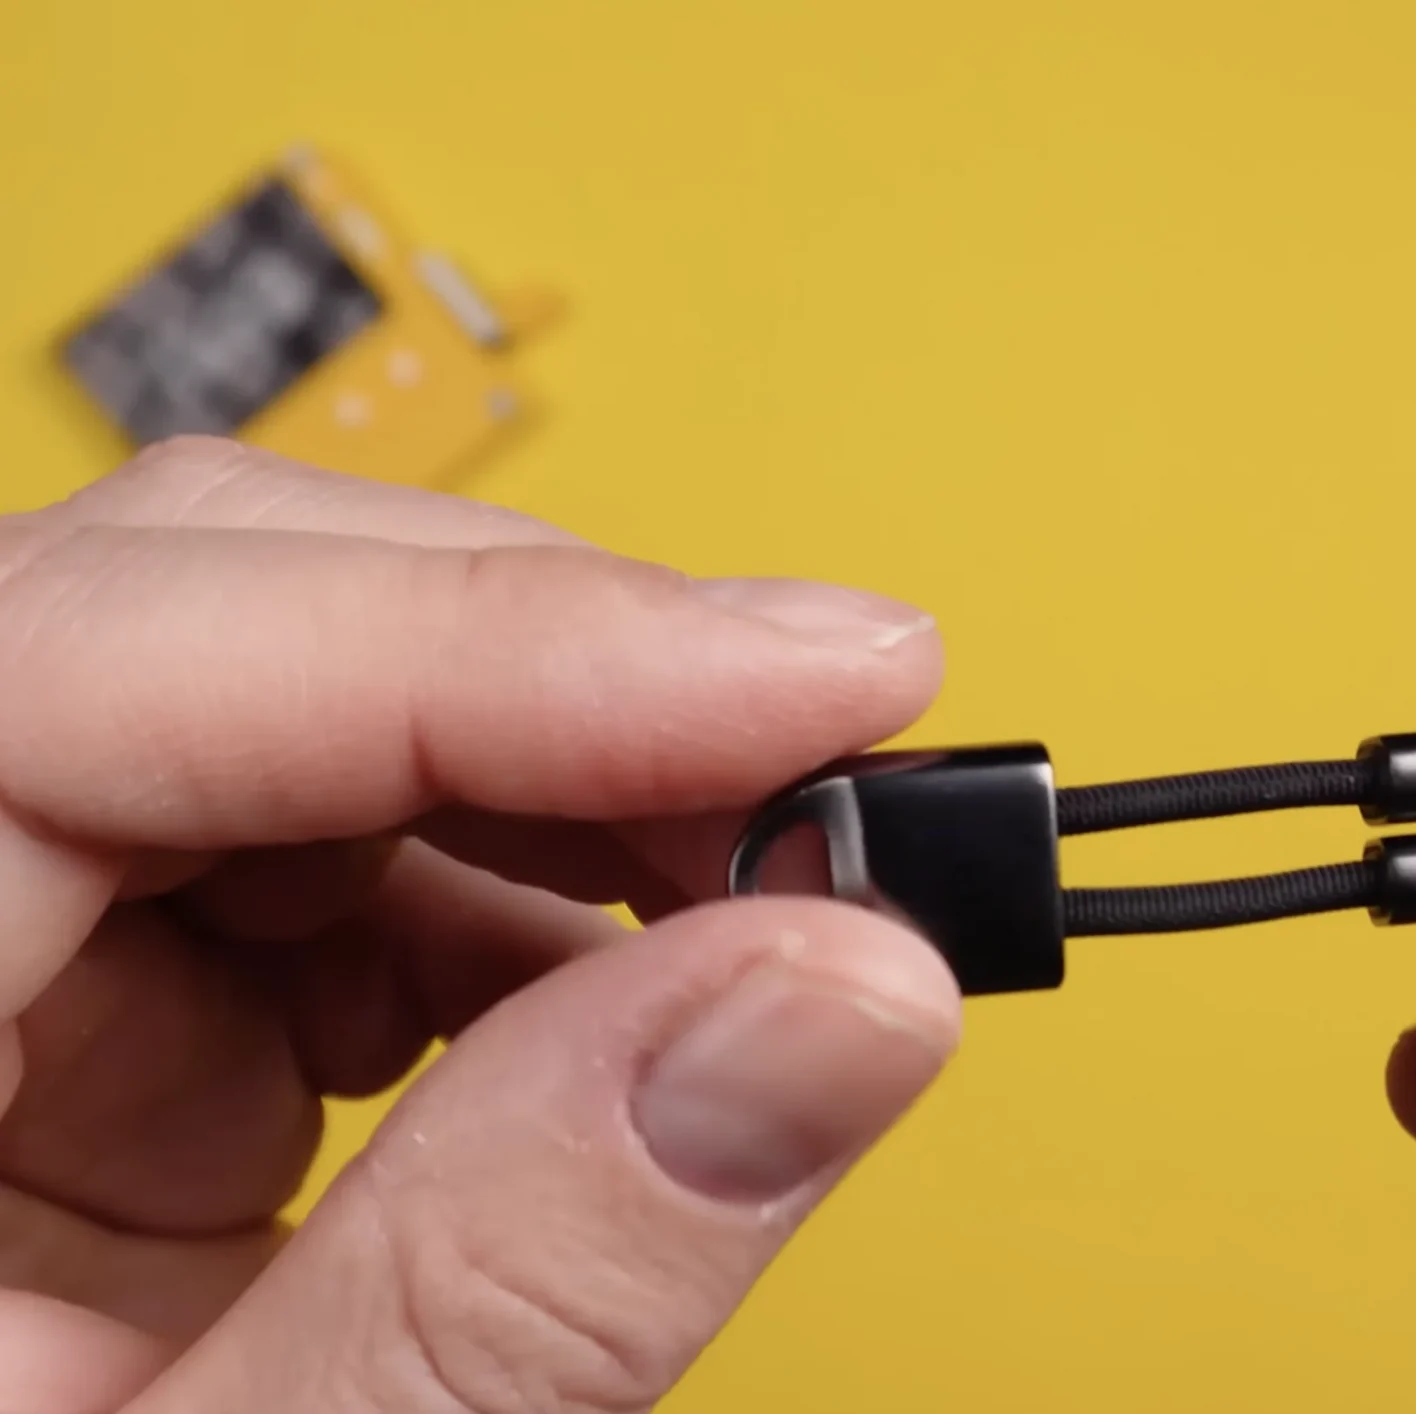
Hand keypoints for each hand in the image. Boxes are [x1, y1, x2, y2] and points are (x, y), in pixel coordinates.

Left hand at [0, 439, 960, 1412]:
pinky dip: (503, 910)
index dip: (507, 634)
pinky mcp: (52, 1022)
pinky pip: (306, 860)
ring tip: (752, 921)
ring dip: (556, 793)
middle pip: (203, 617)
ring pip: (283, 711)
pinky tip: (608, 1013)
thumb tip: (837, 998)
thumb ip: (529, 1274)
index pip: (111, 667)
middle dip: (554, 685)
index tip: (823, 680)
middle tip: (828, 795)